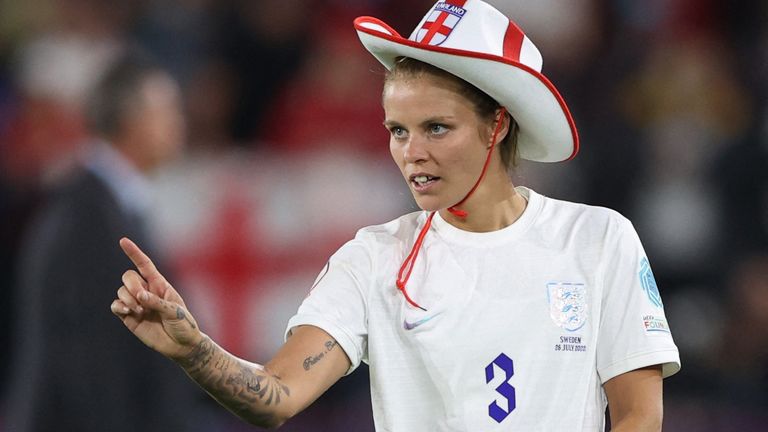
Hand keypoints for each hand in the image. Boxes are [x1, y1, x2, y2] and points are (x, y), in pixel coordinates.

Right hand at [110, 237, 201, 359]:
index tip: (123, 241)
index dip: (134, 253)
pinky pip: (116, 305)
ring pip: (121, 291)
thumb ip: (157, 302)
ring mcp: (136, 304)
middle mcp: (146, 291)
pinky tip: (128, 312)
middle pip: (128, 276)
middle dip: (132, 285)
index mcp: (160, 284)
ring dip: (128, 299)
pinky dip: (119, 306)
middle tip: (141, 300)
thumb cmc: (183, 325)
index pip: (144, 265)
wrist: (180, 346)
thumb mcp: (174, 311)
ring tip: (140, 311)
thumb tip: (139, 296)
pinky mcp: (129, 317)